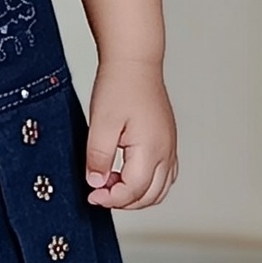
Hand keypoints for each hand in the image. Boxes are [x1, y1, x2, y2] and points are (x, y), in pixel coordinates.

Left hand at [84, 60, 178, 209]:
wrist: (134, 61)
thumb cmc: (119, 86)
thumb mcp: (101, 123)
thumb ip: (98, 156)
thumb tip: (96, 182)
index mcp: (151, 149)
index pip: (134, 190)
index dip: (111, 199)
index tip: (91, 195)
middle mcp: (166, 151)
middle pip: (150, 195)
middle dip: (123, 201)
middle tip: (98, 193)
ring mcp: (169, 146)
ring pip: (160, 188)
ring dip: (136, 194)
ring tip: (110, 184)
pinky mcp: (167, 140)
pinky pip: (164, 174)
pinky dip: (147, 183)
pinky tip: (126, 174)